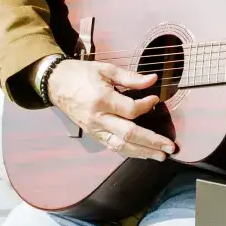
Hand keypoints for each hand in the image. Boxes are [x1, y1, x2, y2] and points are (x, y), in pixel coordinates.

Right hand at [46, 60, 175, 161]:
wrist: (55, 83)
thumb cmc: (81, 74)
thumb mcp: (106, 69)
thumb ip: (131, 77)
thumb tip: (153, 80)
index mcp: (101, 100)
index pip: (130, 110)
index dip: (146, 106)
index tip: (156, 100)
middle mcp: (98, 119)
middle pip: (128, 134)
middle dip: (152, 142)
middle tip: (170, 147)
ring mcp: (94, 129)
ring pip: (121, 146)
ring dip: (143, 152)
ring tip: (161, 155)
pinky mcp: (93, 134)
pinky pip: (113, 146)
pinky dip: (129, 151)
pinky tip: (143, 153)